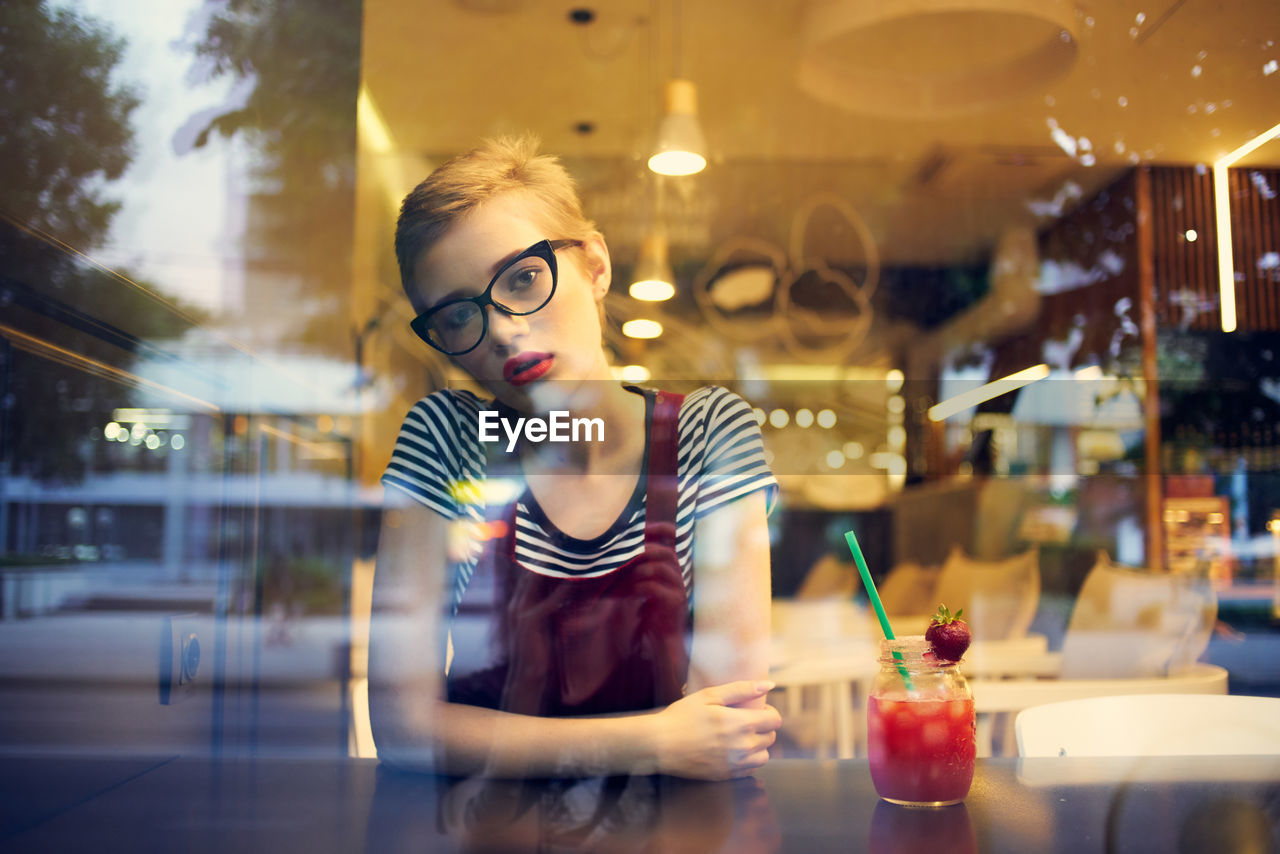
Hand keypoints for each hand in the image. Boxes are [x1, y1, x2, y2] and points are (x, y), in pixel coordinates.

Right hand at [650, 681, 780, 780]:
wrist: (660, 745)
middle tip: (745, 720)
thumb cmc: (682, 716)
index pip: (775, 720)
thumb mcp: (710, 695)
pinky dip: (748, 760)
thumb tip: (769, 684)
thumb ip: (741, 689)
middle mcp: (743, 746)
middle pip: (771, 738)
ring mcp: (736, 764)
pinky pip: (750, 770)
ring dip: (758, 745)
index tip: (755, 709)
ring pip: (764, 756)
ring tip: (740, 736)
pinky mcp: (727, 775)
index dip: (768, 712)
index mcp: (742, 723)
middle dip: (763, 727)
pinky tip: (733, 750)